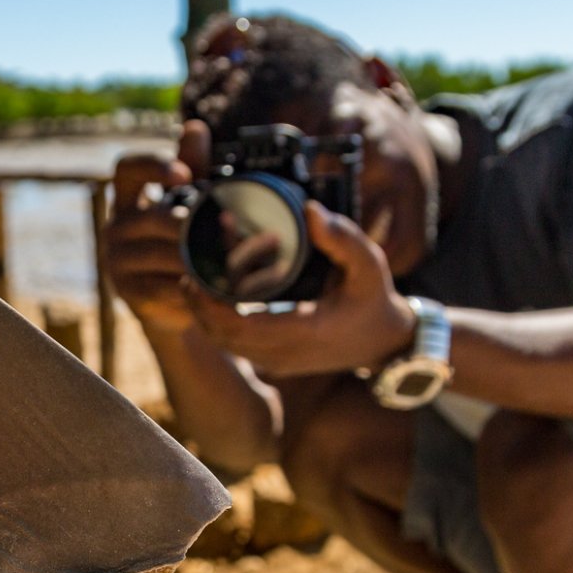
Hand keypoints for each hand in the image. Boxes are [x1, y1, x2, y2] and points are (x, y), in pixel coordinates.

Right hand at [103, 120, 213, 333]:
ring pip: (162, 254)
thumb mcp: (187, 205)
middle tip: (227, 230)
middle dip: (192, 225)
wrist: (173, 306)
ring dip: (197, 258)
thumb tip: (195, 127)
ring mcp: (117, 261)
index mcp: (127, 198)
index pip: (127, 169)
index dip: (153, 165)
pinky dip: (191, 289)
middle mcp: (116, 226)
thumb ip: (192, 169)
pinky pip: (163, 287)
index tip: (183, 175)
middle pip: (153, 217)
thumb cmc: (179, 246)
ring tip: (231, 261)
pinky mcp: (127, 293)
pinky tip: (211, 290)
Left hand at [184, 200, 417, 376]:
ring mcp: (279, 362)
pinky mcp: (276, 362)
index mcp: (305, 332)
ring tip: (195, 281)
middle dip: (200, 307)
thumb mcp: (369, 263)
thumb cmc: (374, 298)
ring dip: (205, 315)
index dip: (211, 305)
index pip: (241, 327)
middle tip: (188, 272)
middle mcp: (286, 354)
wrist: (385, 341)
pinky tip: (214, 296)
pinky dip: (219, 323)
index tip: (195, 276)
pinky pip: (237, 345)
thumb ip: (342, 238)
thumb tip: (310, 209)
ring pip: (226, 344)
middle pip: (224, 338)